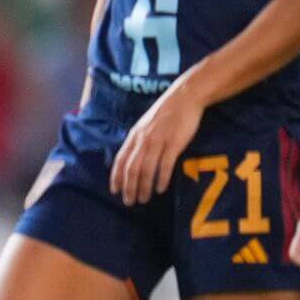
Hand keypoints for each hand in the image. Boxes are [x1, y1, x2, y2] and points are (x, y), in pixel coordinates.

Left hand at [110, 87, 203, 205]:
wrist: (184, 98)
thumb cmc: (165, 113)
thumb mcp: (145, 125)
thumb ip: (138, 141)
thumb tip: (131, 159)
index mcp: (134, 136)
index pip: (120, 160)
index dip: (116, 177)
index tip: (115, 191)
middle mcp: (143, 140)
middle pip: (132, 168)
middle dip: (129, 187)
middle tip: (129, 202)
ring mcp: (158, 141)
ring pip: (146, 169)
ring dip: (144, 187)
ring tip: (144, 199)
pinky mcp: (174, 143)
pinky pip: (165, 165)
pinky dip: (161, 179)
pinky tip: (160, 189)